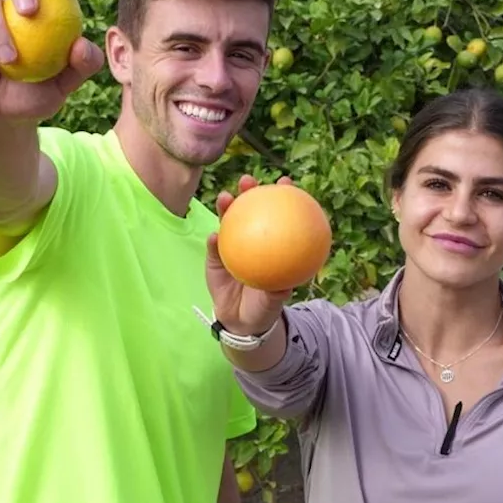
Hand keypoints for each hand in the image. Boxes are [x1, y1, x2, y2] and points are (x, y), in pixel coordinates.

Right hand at [206, 174, 295, 336]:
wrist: (241, 321)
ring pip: (227, 221)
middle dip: (248, 191)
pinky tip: (214, 237)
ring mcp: (230, 246)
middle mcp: (250, 239)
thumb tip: (289, 282)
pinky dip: (213, 241)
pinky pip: (213, 248)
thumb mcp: (274, 301)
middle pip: (249, 209)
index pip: (277, 214)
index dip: (282, 196)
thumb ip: (279, 291)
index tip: (286, 182)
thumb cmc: (263, 307)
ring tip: (225, 197)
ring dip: (225, 207)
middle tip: (248, 181)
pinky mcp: (213, 258)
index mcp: (270, 243)